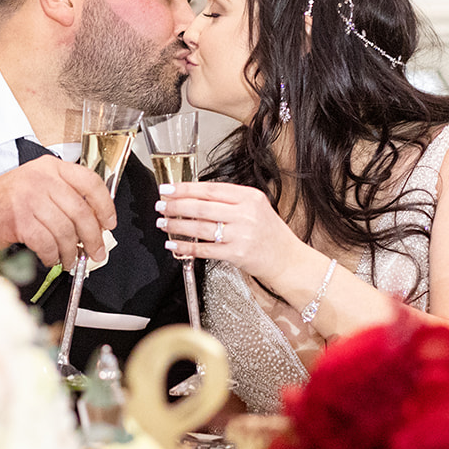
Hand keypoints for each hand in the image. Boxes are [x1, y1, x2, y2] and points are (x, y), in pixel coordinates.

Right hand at [0, 156, 115, 269]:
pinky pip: (47, 243)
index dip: (105, 205)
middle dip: (93, 237)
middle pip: (81, 211)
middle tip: (96, 251)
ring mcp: (30, 198)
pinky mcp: (20, 219)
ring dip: (72, 251)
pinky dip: (52, 256)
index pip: (89, 181)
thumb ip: (63, 195)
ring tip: (70, 259)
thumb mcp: (36, 185)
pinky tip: (51, 258)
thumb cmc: (3, 201)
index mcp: (50, 167)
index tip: (109, 222)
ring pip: (65, 230)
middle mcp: (41, 179)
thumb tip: (94, 221)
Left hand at [154, 182, 306, 290]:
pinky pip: (204, 249)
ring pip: (200, 227)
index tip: (168, 189)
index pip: (210, 189)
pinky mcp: (237, 254)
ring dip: (176, 225)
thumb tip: (195, 196)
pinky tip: (174, 244)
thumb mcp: (256, 207)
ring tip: (163, 223)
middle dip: (176, 206)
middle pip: (201, 207)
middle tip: (160, 205)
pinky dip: (186, 247)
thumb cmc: (269, 233)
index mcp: (249, 196)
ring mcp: (241, 234)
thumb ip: (230, 200)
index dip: (185, 189)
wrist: (287, 259)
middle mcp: (245, 213)